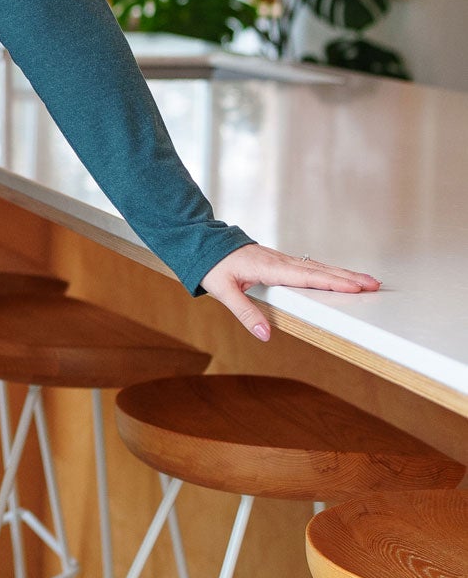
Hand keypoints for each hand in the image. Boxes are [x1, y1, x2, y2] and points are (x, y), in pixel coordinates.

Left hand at [200, 244, 380, 342]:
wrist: (203, 243)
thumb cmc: (212, 266)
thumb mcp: (224, 292)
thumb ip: (245, 313)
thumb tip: (265, 335)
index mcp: (270, 268)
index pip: (308, 277)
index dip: (333, 282)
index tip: (355, 287)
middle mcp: (280, 261)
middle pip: (321, 270)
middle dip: (349, 277)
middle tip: (374, 284)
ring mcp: (282, 259)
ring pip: (318, 266)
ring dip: (343, 273)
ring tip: (366, 281)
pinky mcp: (280, 260)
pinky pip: (310, 266)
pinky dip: (328, 271)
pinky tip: (339, 276)